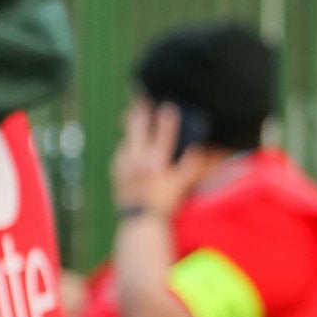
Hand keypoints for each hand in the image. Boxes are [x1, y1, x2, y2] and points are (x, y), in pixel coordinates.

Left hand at [110, 101, 200, 220]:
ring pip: (127, 137)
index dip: (167, 118)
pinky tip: (131, 146)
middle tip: (140, 96)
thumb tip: (199, 149)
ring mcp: (124, 163)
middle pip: (137, 126)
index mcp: (156, 161)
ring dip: (131, 126)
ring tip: (135, 115)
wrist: (139, 220)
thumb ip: (191, 166)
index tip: (168, 105)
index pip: (163, 133)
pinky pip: (122, 152)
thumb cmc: (164, 203)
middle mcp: (138, 158)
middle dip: (140, 109)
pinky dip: (128, 146)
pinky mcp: (117, 170)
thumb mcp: (182, 186)